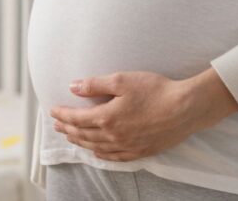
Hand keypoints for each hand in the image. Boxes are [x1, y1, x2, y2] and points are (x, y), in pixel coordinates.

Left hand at [48, 69, 237, 160]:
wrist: (185, 109)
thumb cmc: (155, 90)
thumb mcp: (123, 80)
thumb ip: (95, 85)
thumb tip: (72, 87)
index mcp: (106, 117)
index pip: (77, 118)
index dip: (63, 115)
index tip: (53, 111)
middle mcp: (113, 136)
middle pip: (83, 134)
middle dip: (68, 129)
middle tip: (57, 125)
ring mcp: (126, 146)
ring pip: (96, 147)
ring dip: (80, 142)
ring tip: (71, 137)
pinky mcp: (139, 151)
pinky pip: (113, 156)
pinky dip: (100, 153)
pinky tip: (97, 151)